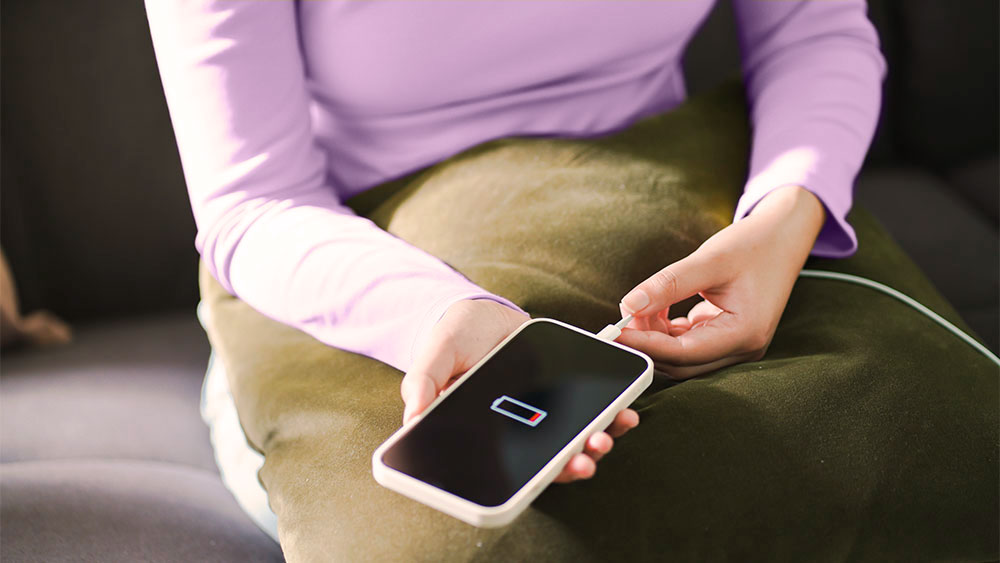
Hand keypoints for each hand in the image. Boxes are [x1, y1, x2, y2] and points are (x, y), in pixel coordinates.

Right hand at [401, 299, 639, 482]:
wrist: (483, 312)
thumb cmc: (454, 340)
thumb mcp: (435, 356)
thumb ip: (424, 383)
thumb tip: (413, 417)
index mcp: (487, 432)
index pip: (512, 467)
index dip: (535, 478)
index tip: (552, 476)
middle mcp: (519, 429)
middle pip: (550, 460)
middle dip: (572, 465)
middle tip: (586, 461)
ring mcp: (545, 411)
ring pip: (575, 439)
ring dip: (596, 443)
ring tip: (606, 437)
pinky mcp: (566, 391)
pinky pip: (592, 410)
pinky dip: (611, 414)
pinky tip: (623, 411)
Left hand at [615, 185, 825, 378]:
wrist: (783, 236)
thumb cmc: (753, 244)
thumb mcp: (709, 259)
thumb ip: (668, 284)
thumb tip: (629, 305)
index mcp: (745, 333)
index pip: (683, 353)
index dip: (645, 345)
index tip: (616, 332)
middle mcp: (744, 347)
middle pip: (681, 362)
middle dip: (648, 343)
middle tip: (622, 318)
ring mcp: (736, 345)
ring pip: (682, 357)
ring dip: (656, 337)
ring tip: (640, 307)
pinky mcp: (727, 337)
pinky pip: (689, 345)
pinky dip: (667, 331)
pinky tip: (657, 308)